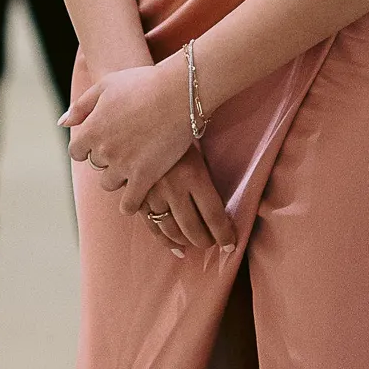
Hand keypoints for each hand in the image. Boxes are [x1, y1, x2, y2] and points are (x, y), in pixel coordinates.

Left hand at [63, 56, 229, 233]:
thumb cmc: (144, 84)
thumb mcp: (107, 85)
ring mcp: (123, 165)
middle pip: (96, 166)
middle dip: (108, 158)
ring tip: (138, 164)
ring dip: (120, 176)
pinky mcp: (144, 177)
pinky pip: (129, 203)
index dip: (89, 146)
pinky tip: (139, 196)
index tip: (106, 140)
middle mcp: (103, 150)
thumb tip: (62, 124)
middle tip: (128, 146)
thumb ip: (81, 106)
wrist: (178, 93)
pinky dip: (131, 203)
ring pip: (110, 183)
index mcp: (91, 129)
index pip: (77, 151)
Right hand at [136, 145, 235, 259]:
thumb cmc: (178, 134)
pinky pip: (152, 226)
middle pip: (193, 228)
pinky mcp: (138, 197)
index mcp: (194, 176)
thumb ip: (206, 181)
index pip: (214, 216)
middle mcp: (174, 189)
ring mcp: (153, 195)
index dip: (224, 234)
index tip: (231, 244)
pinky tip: (176, 248)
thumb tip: (221, 209)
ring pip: (172, 230)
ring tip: (196, 244)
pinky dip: (165, 240)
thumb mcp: (198, 154)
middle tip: (213, 244)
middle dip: (206, 241)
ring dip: (187, 242)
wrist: (143, 120)